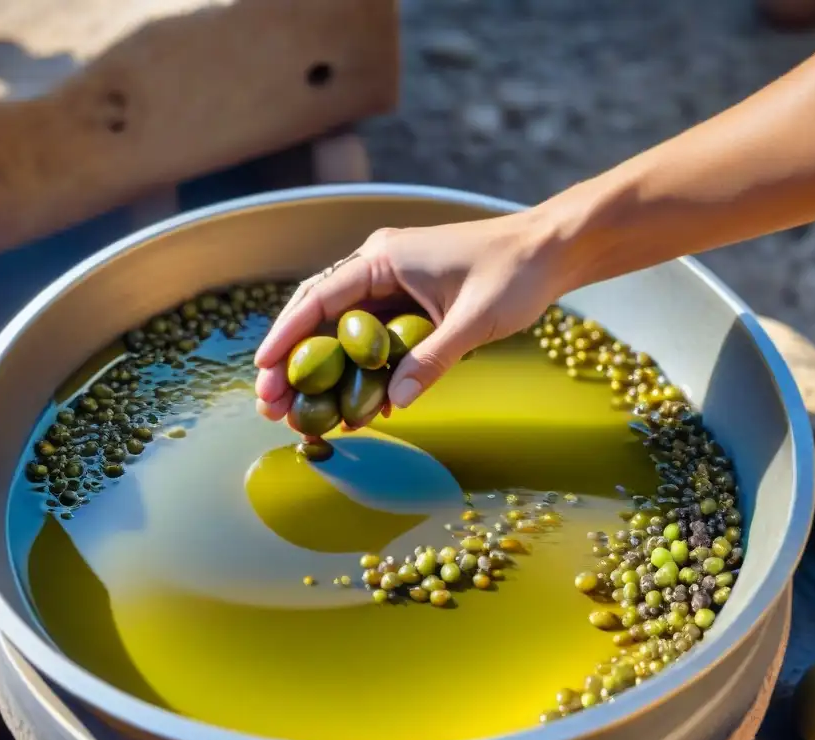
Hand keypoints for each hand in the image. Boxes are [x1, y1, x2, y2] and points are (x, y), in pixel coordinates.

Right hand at [253, 209, 565, 424]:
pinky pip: (375, 338)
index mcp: (384, 257)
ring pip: (343, 330)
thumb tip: (392, 404)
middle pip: (320, 316)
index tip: (262, 372)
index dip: (286, 337)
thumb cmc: (515, 273)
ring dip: (322, 370)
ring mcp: (394, 284)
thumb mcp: (474, 320)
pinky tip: (355, 405)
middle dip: (292, 362)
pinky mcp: (410, 303)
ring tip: (299, 413)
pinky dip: (362, 369)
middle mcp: (379, 266)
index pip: (320, 298)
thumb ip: (432, 359)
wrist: (551, 250)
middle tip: (270, 407)